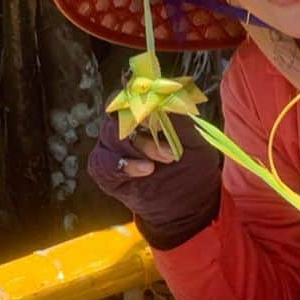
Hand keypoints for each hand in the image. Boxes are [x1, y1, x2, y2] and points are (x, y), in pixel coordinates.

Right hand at [88, 111, 222, 248]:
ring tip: (162, 163)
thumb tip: (163, 101)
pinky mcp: (105, 170)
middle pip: (118, 114)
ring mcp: (112, 147)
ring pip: (112, 137)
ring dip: (139, 148)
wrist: (187, 203)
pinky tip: (146, 170)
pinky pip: (104, 162)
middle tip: (169, 149)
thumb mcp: (195, 142)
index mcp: (146, 113)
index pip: (131, 95)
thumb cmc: (193, 167)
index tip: (154, 109)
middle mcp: (124, 126)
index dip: (138, 98)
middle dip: (143, 129)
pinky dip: (124, 165)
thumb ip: (179, 120)